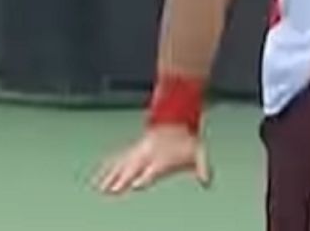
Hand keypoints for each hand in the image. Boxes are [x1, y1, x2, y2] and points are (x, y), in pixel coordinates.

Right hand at [93, 124, 211, 194]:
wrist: (176, 118)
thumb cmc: (187, 140)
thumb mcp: (198, 152)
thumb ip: (202, 167)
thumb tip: (208, 181)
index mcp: (162, 158)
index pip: (152, 170)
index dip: (145, 178)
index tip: (136, 185)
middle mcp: (148, 155)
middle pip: (133, 168)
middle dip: (122, 179)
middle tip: (112, 189)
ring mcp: (139, 151)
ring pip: (122, 164)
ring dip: (111, 175)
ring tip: (101, 187)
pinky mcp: (133, 149)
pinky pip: (118, 159)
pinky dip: (109, 167)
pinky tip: (101, 176)